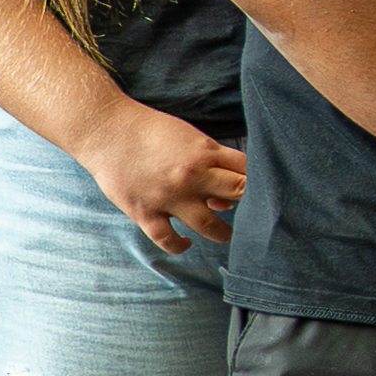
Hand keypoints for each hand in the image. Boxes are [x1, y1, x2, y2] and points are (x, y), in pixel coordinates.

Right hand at [73, 101, 245, 253]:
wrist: (107, 130)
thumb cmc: (150, 130)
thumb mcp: (189, 136)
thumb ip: (212, 162)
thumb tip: (227, 197)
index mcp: (207, 153)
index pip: (249, 170)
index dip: (262, 181)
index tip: (268, 190)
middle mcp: (193, 176)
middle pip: (238, 194)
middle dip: (251, 205)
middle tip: (256, 216)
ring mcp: (169, 197)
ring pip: (210, 225)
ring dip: (224, 233)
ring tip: (228, 236)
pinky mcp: (145, 212)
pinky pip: (168, 239)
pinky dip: (180, 245)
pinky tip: (187, 243)